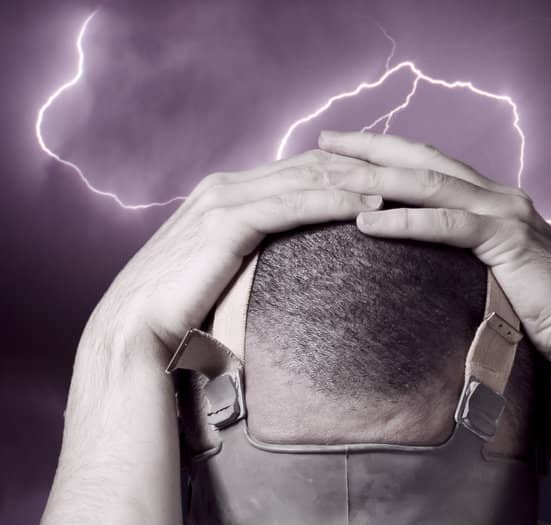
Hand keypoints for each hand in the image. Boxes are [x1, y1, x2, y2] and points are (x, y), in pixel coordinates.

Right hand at [83, 148, 384, 360]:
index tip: (386, 177)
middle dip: (361, 166)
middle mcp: (226, 187)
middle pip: (308, 165)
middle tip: (409, 172)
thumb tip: (287, 284)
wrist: (137, 328)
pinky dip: (333, 201)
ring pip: (306, 178)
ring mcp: (225, 200)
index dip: (344, 170)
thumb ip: (253, 266)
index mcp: (226, 196)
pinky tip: (368, 205)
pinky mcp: (229, 223)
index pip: (297, 171)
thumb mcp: (224, 280)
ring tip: (404, 185)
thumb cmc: (180, 315)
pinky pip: (293, 204)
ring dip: (357, 179)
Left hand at [315, 128, 550, 371]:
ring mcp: (504, 213)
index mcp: (496, 203)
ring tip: (332, 174)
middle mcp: (499, 196)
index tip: (348, 152)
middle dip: (371, 148)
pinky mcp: (505, 239)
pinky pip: (445, 223)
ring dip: (377, 176)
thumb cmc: (548, 317)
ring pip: (429, 182)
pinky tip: (367, 221)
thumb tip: (439, 284)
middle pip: (424, 159)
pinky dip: (403, 219)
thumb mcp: (501, 282)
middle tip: (325, 143)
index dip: (390, 154)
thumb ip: (473, 269)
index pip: (434, 166)